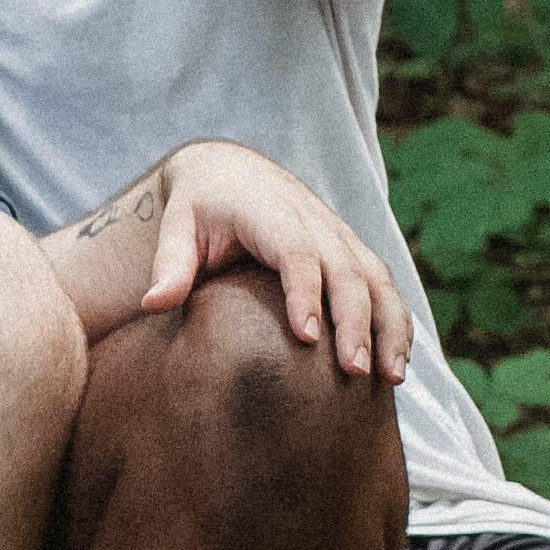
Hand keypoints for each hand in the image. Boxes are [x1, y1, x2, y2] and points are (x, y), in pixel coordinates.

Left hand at [77, 139, 415, 379]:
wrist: (230, 171)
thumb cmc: (199, 207)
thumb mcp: (177, 227)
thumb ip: (169, 265)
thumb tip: (152, 304)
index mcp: (271, 213)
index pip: (295, 251)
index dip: (305, 291)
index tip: (307, 336)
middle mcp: (314, 221)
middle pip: (346, 270)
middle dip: (355, 321)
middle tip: (354, 372)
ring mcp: (338, 235)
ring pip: (377, 278)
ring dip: (389, 326)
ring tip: (392, 378)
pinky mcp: (351, 250)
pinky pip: (383, 284)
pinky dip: (396, 321)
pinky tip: (398, 364)